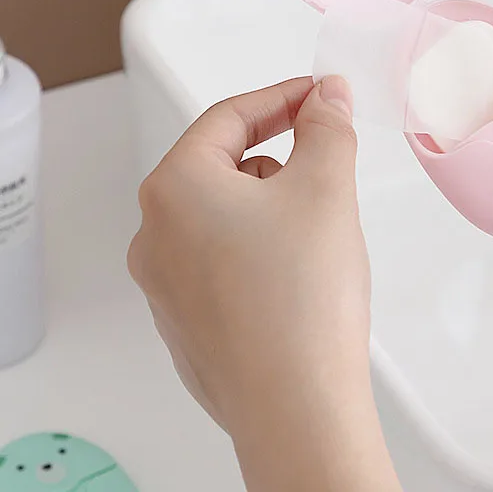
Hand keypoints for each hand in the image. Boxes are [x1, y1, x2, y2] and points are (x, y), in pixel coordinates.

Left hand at [128, 77, 400, 491]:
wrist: (297, 406)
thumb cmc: (301, 298)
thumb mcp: (326, 186)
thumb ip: (327, 126)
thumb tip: (326, 96)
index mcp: (174, 189)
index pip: (229, 117)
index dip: (282, 97)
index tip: (319, 96)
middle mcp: (156, 235)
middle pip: (225, 165)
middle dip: (281, 156)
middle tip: (328, 162)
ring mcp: (167, 284)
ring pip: (226, 215)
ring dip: (272, 205)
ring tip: (317, 233)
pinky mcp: (189, 321)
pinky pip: (224, 260)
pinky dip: (261, 248)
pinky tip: (298, 274)